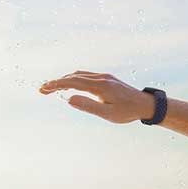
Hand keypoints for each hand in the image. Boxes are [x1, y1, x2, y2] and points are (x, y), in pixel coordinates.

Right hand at [39, 71, 154, 123]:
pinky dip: (74, 79)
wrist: (145, 104)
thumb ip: (88, 106)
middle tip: (42, 90)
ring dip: (64, 80)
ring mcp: (104, 77)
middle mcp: (101, 78)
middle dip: (56, 82)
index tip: (43, 89)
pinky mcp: (107, 79)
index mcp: (100, 86)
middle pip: (73, 76)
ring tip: (52, 88)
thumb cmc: (127, 112)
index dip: (56, 85)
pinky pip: (86, 76)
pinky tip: (69, 85)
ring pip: (79, 74)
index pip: (73, 82)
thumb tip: (69, 99)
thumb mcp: (108, 114)